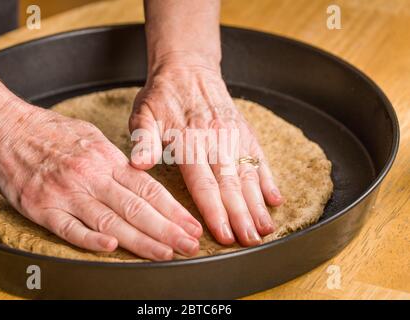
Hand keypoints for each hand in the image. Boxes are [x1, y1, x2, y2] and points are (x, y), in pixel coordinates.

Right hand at [0, 99, 201, 260]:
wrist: (7, 128)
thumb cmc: (50, 132)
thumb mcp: (91, 136)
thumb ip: (116, 160)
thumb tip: (140, 174)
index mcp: (105, 159)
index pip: (148, 188)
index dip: (173, 209)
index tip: (191, 224)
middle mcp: (90, 176)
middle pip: (136, 207)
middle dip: (167, 228)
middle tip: (189, 244)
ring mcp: (67, 193)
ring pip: (110, 220)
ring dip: (140, 240)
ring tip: (165, 252)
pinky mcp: (42, 207)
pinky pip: (70, 227)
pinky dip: (91, 238)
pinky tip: (112, 247)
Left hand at [129, 56, 282, 245]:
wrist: (187, 69)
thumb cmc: (162, 97)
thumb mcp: (143, 115)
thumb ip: (143, 140)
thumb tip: (138, 163)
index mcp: (189, 142)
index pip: (204, 184)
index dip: (215, 212)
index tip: (224, 235)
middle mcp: (216, 140)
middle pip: (230, 185)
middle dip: (242, 216)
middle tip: (251, 242)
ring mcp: (233, 136)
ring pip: (248, 175)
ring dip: (258, 204)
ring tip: (266, 228)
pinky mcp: (244, 131)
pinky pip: (259, 157)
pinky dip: (268, 179)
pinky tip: (276, 199)